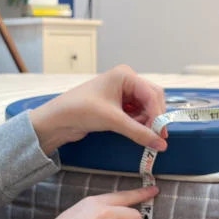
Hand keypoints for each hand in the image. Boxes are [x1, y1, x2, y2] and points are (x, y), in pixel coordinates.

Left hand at [28, 65, 167, 155]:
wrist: (57, 120)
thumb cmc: (80, 110)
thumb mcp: (112, 120)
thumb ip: (139, 132)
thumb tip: (161, 143)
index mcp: (125, 75)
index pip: (152, 94)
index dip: (159, 115)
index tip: (161, 134)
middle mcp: (126, 80)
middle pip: (152, 99)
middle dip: (154, 117)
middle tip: (155, 137)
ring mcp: (122, 92)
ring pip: (146, 108)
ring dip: (146, 122)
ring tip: (139, 134)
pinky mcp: (117, 105)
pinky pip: (136, 113)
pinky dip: (138, 123)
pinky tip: (133, 131)